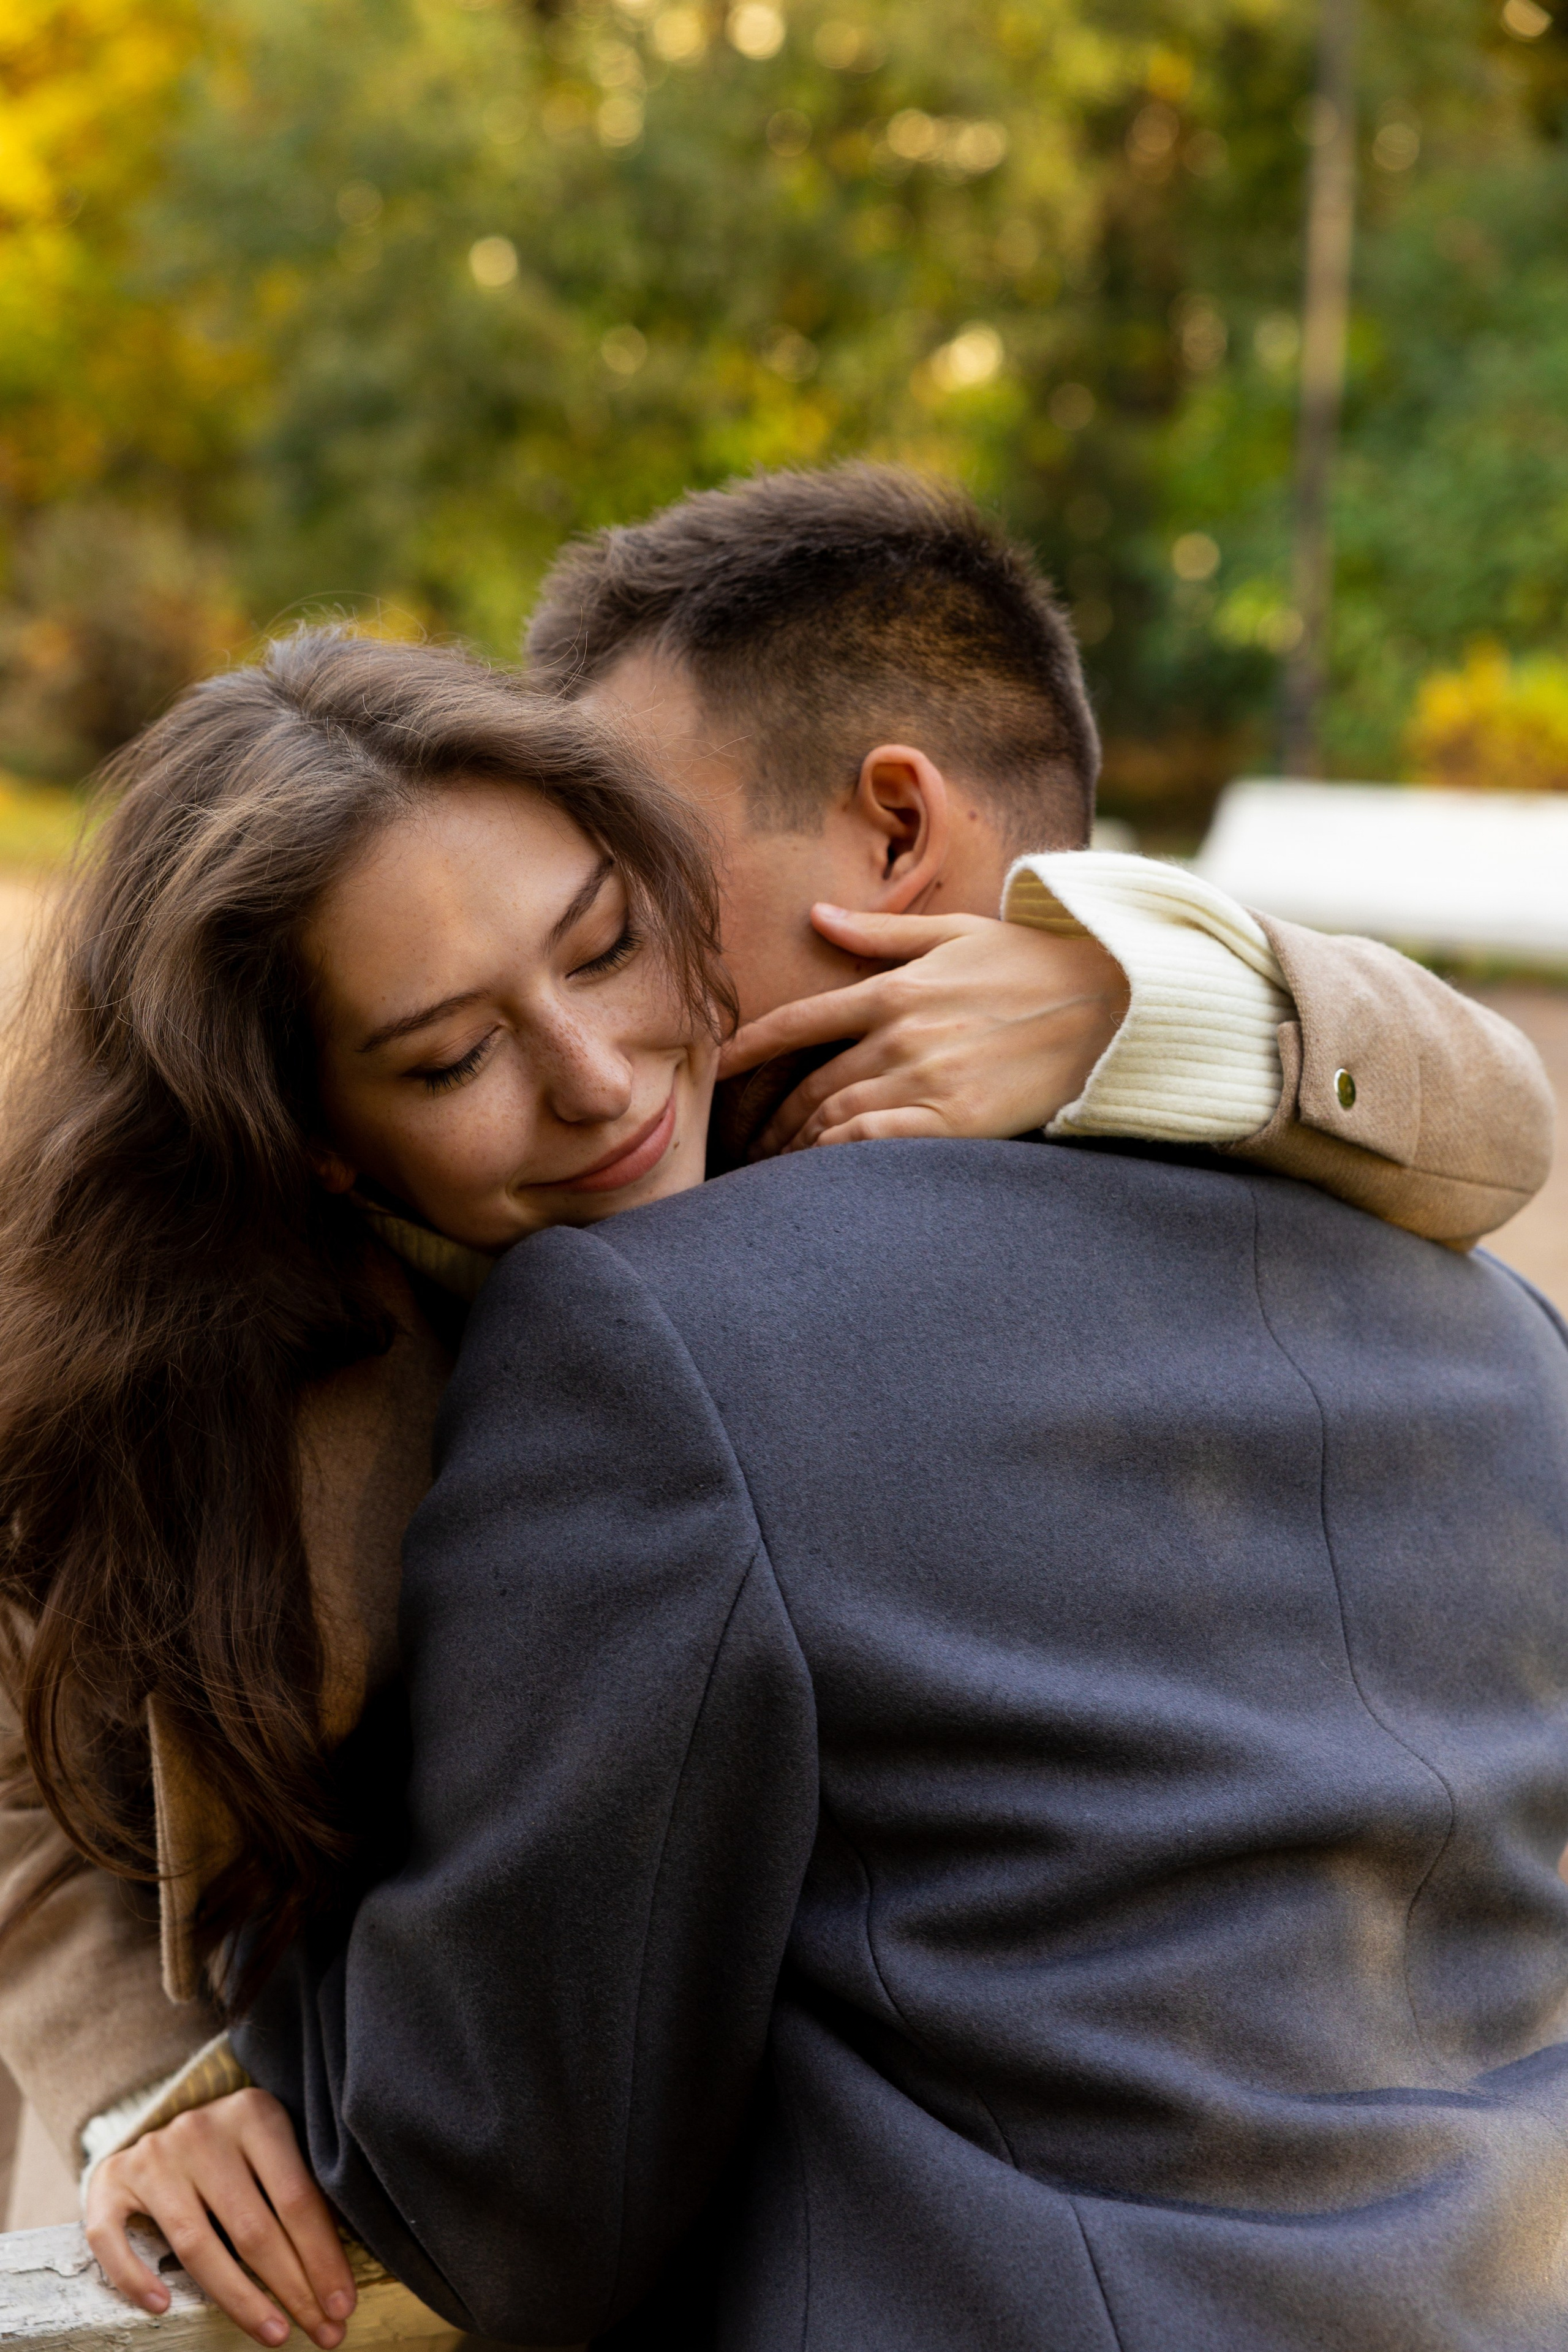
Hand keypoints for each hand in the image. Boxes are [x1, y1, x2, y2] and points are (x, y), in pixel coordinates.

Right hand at [85, 2088, 356, 2348]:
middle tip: (323, 2332)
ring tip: (274, 2333)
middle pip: (252, 2229)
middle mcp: (201, 2131)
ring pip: (196, 2245)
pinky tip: (162, 2307)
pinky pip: (112, 2238)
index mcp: (253, 2115)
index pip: (296, 2200)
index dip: (322, 2259)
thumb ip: (299, 2194)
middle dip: (293, 2289)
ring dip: (240, 2299)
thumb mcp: (275, 2146)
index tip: (343, 2305)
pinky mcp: (110, 2179)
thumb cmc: (238, 2144)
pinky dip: (135, 2278)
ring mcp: (153, 2155)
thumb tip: (337, 2277)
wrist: (167, 2112)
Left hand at [718, 904, 1129, 1157]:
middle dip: (773, 1120)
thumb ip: (880, 931)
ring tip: (779, 1173)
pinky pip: (872, 1143)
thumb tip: (815, 914)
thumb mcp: (957, 931)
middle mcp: (900, 1033)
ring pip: (834, 1118)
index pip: (798, 1021)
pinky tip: (822, 1177)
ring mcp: (926, 1077)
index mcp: (895, 987)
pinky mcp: (956, 1118)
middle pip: (810, 1084)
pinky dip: (837, 1159)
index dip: (748, 1047)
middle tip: (753, 1149)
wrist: (1114, 997)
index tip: (717, 1067)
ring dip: (799, 1147)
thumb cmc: (1037, 962)